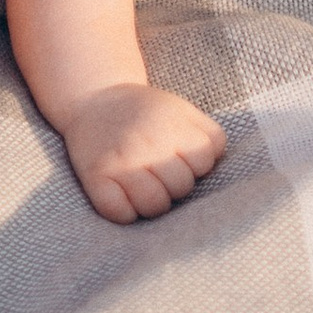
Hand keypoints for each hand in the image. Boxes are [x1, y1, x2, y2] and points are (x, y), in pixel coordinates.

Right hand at [56, 82, 230, 223]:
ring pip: (155, 206)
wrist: (94, 98)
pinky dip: (126, 212)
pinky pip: (121, 214)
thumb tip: (217, 167)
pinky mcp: (95, 177)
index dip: (194, 164)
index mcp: (171, 124)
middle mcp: (146, 142)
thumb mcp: (182, 109)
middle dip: (175, 184)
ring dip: (153, 202)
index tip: (179, 156)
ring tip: (144, 185)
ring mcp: (120, 161)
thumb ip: (209, 134)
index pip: (203, 163)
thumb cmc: (145, 112)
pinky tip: (124, 196)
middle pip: (182, 187)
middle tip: (158, 170)